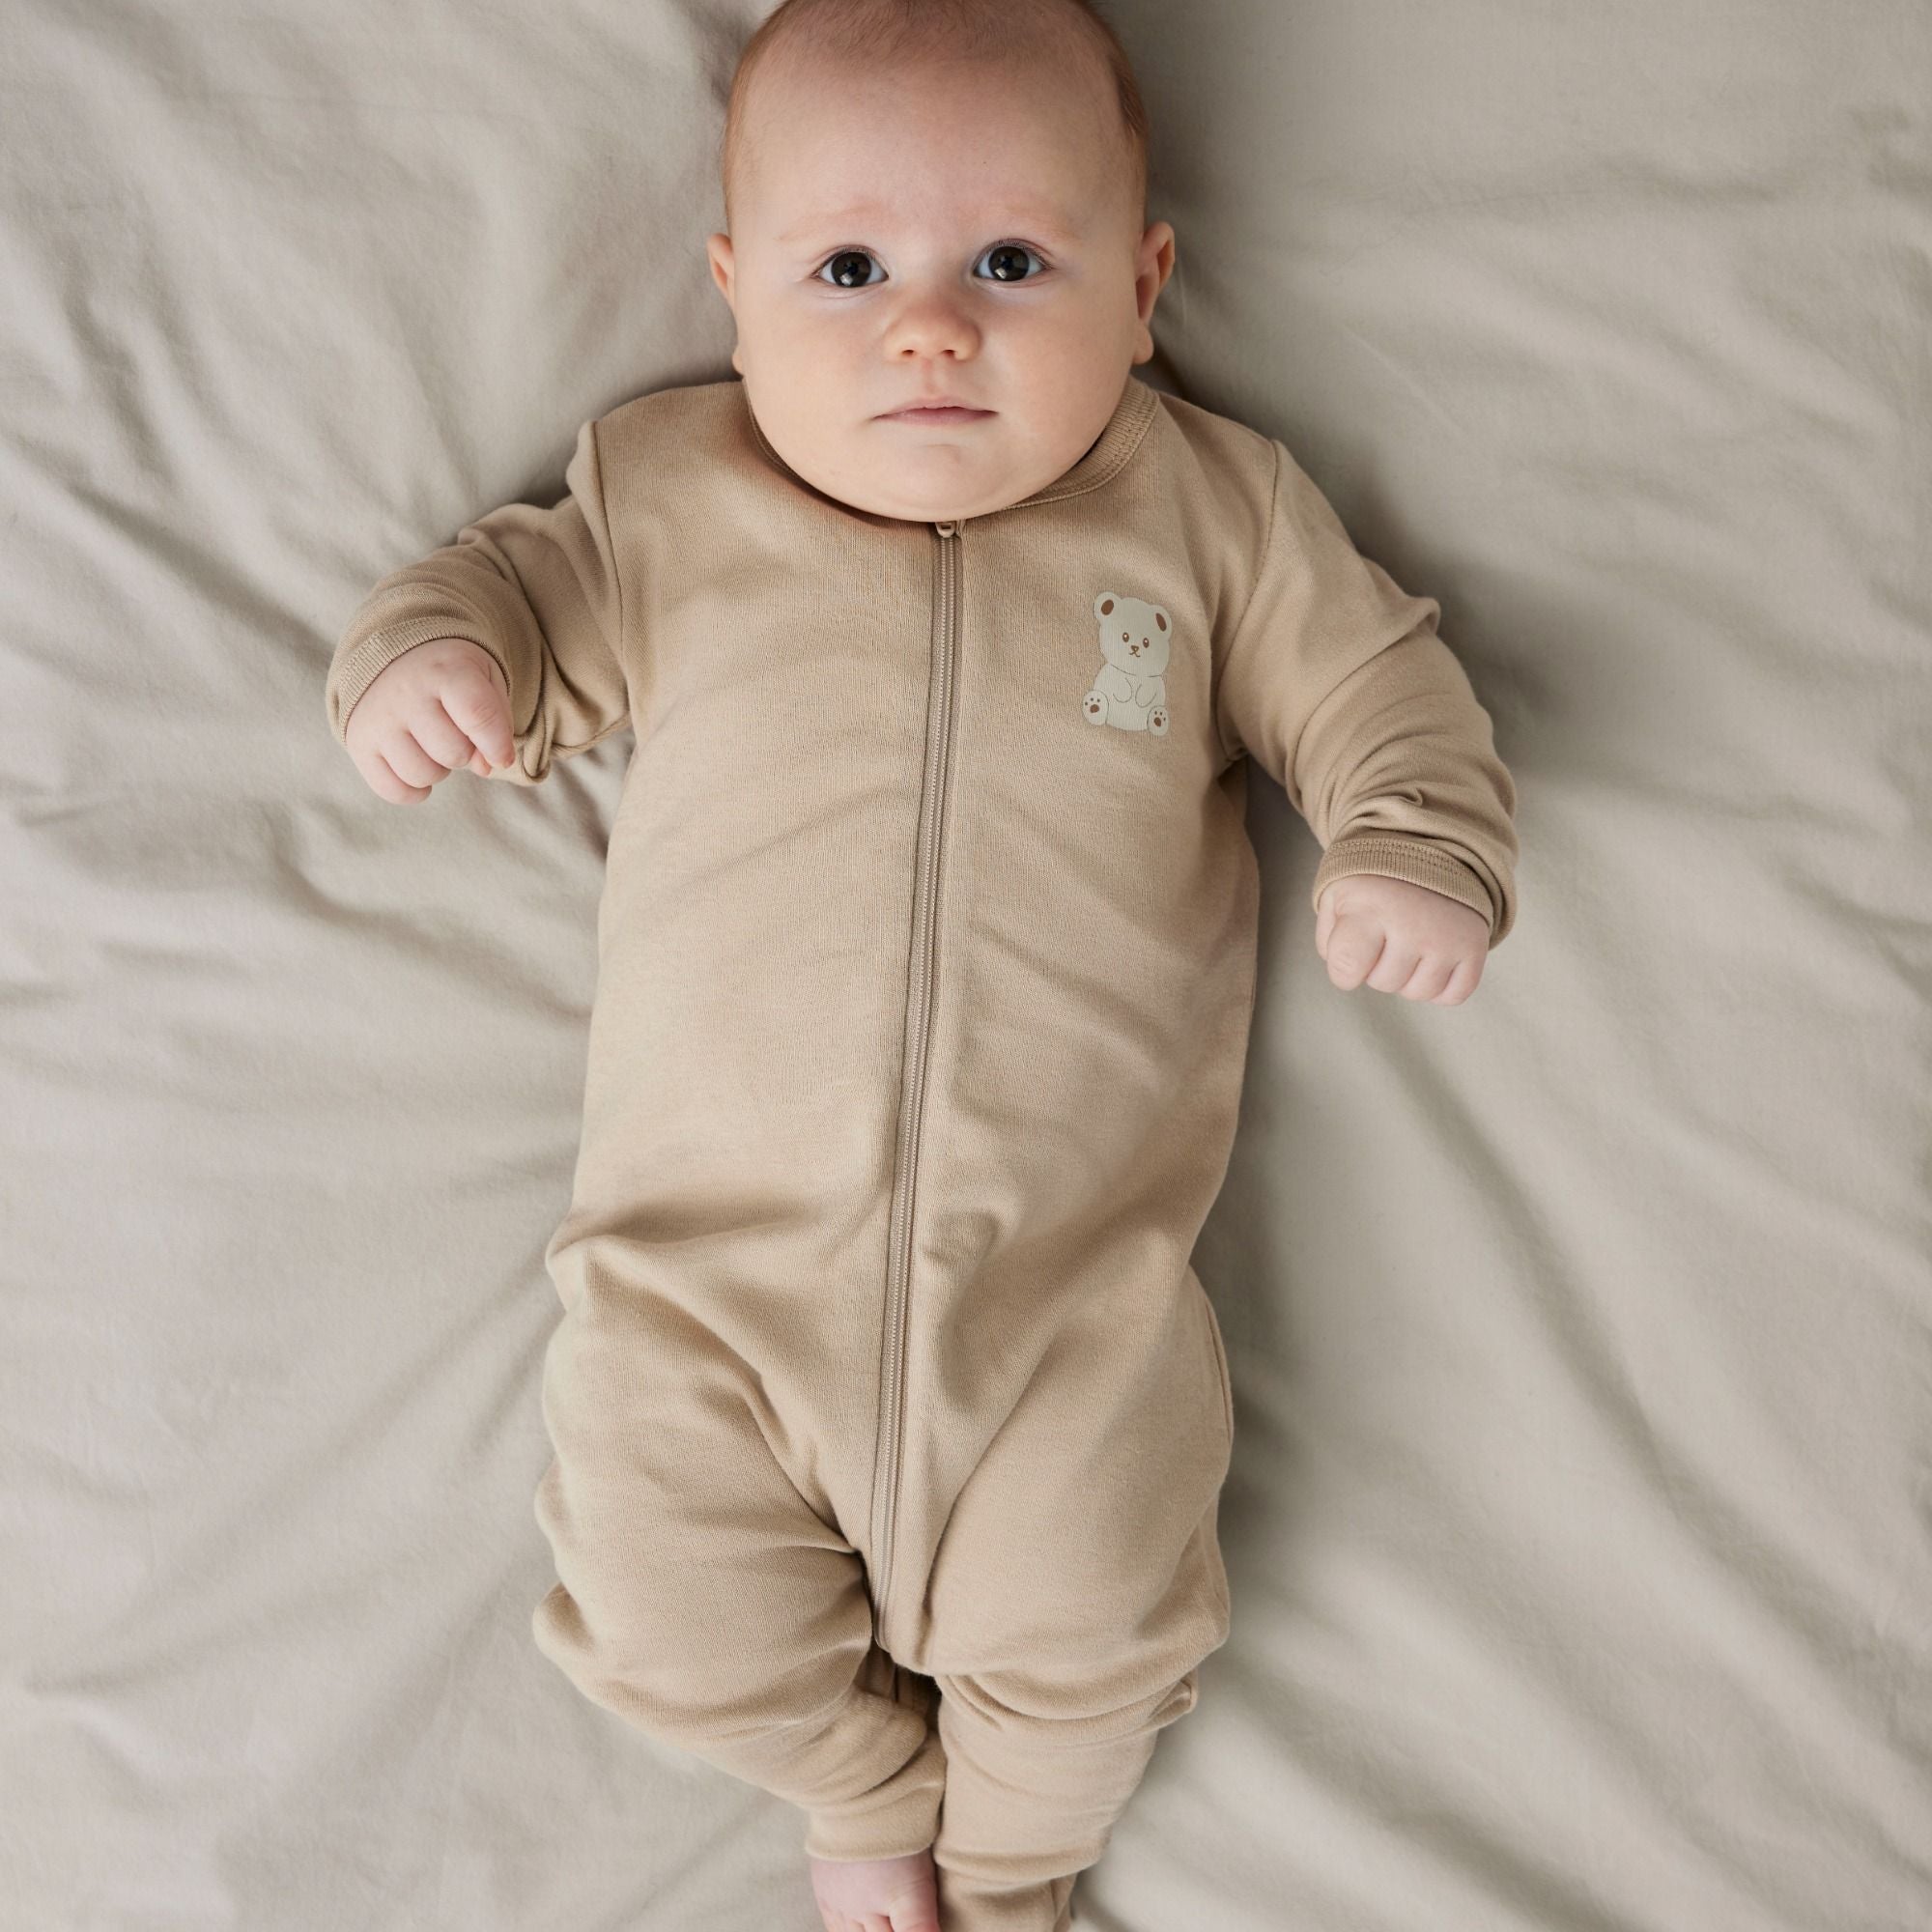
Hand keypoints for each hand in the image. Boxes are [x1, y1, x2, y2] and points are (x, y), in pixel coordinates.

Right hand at [343, 637, 514, 802]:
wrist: (393, 656)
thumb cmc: (450, 673)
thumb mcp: (484, 680)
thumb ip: (495, 722)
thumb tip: (485, 768)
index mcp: (445, 670)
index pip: (477, 715)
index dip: (497, 745)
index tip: (501, 756)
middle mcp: (405, 693)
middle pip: (453, 754)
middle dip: (464, 753)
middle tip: (454, 733)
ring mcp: (377, 719)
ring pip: (422, 775)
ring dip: (438, 770)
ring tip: (432, 744)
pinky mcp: (358, 743)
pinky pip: (394, 791)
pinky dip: (413, 789)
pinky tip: (417, 763)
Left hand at [1314, 874, 1490, 1004]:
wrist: (1432, 850)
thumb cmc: (1376, 882)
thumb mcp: (1337, 896)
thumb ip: (1329, 940)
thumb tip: (1348, 974)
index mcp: (1371, 907)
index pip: (1347, 968)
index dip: (1343, 970)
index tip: (1350, 954)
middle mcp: (1413, 924)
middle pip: (1383, 983)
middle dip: (1378, 966)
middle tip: (1386, 934)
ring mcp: (1448, 938)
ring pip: (1418, 993)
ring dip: (1409, 976)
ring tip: (1410, 941)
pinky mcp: (1475, 948)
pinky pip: (1453, 995)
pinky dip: (1441, 984)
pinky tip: (1433, 955)